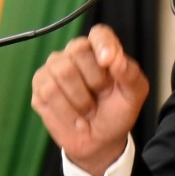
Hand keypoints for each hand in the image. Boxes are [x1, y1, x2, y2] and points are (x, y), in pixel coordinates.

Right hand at [31, 24, 148, 175]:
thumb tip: (115, 59)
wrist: (99, 141)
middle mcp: (74, 54)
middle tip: (101, 95)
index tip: (108, 61)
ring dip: (81, 100)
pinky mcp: (39, 87)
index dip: (103, 44)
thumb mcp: (134, 95)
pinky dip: (66, 111)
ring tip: (88, 110)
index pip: (99, 33)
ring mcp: (54, 68)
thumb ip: (130, 73)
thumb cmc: (117, 112)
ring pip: (62, 72)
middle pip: (78, 50)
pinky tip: (75, 118)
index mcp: (100, 49)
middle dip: (94, 80)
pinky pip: (48, 92)